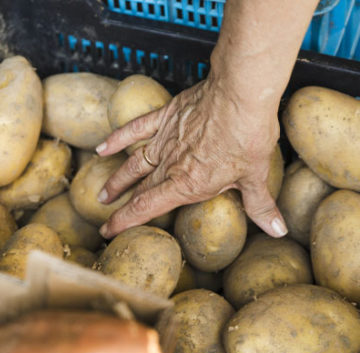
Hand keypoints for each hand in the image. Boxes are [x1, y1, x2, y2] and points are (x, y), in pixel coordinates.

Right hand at [95, 74, 287, 238]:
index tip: (108, 231)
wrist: (240, 94)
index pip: (146, 207)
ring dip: (117, 180)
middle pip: (138, 189)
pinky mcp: (166, 117)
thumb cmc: (248, 135)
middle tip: (105, 218)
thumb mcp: (257, 175)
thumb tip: (276, 228)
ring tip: (103, 193)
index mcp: (186, 184)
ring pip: (133, 164)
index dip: (124, 221)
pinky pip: (136, 129)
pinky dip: (118, 138)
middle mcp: (169, 165)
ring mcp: (165, 140)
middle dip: (120, 207)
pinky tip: (103, 147)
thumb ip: (260, 205)